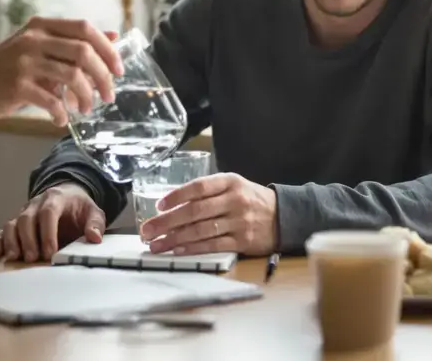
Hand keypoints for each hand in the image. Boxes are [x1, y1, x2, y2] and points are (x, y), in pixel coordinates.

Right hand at [0, 17, 123, 125]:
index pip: (85, 29)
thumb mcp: (38, 47)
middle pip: (83, 52)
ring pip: (72, 76)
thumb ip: (72, 43)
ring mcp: (24, 62)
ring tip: (87, 109)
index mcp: (41, 26)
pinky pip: (52, 101)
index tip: (119, 70)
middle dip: (103, 77)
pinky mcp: (17, 86)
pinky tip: (61, 120)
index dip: (107, 49)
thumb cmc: (7, 66)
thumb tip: (114, 38)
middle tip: (109, 96)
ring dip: (86, 97)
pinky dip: (62, 114)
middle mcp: (33, 40)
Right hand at [0, 183, 105, 261]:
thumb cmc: (79, 208)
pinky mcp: (16, 223)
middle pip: (26, 218)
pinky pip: (3, 230)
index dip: (47, 233)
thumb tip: (94, 238)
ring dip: (11, 241)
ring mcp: (23, 213)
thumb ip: (95, 224)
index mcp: (55, 199)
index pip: (48, 213)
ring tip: (13, 258)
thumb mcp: (93, 212)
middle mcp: (35, 204)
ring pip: (12, 224)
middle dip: (28, 240)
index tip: (50, 252)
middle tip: (32, 259)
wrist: (67, 195)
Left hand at [138, 173, 277, 255]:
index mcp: (229, 182)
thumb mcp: (234, 186)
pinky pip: (212, 245)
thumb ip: (208, 192)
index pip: (198, 187)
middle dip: (166, 222)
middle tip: (147, 230)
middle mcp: (234, 200)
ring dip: (174, 239)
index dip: (176, 196)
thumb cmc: (251, 200)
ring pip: (200, 230)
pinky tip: (177, 250)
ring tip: (155, 245)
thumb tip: (173, 204)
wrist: (284, 216)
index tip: (158, 206)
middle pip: (194, 211)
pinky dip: (192, 248)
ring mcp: (239, 222)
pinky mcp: (242, 241)